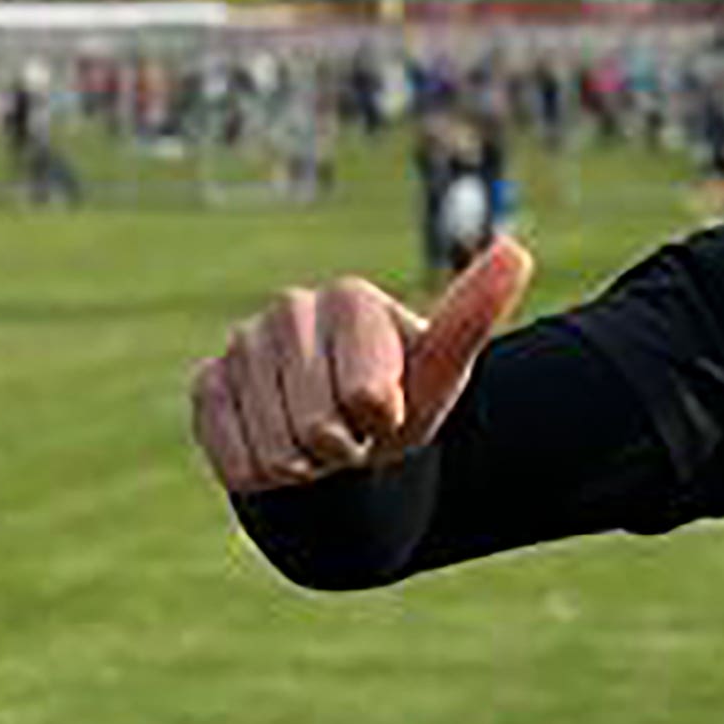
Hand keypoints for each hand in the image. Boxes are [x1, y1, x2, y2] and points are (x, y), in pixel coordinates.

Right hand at [188, 235, 531, 493]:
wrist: (345, 432)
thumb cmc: (402, 397)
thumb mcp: (443, 370)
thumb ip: (473, 315)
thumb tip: (516, 250)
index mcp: (351, 298)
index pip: (366, 395)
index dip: (380, 421)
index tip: (386, 409)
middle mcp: (290, 309)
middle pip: (317, 426)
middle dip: (342, 448)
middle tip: (350, 431)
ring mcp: (242, 344)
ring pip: (275, 449)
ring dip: (303, 466)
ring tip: (316, 439)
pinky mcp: (207, 384)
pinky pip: (234, 457)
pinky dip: (262, 472)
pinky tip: (276, 446)